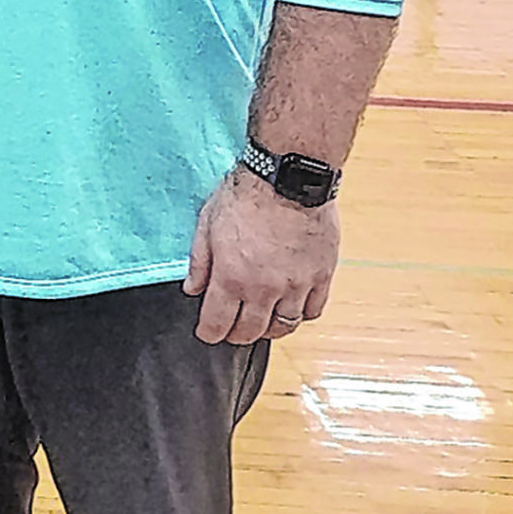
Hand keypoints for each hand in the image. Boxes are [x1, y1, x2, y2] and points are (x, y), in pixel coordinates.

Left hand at [184, 165, 339, 344]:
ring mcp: (296, 285)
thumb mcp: (207, 223)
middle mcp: (264, 289)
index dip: (210, 333)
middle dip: (237, 335)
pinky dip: (301, 314)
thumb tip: (192, 289)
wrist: (287, 178)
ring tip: (262, 323)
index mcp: (232, 277)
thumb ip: (199, 262)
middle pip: (251, 331)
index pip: (218, 323)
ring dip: (270, 329)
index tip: (207, 334)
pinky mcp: (321, 276)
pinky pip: (313, 310)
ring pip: (284, 326)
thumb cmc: (245, 194)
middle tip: (232, 331)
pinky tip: (293, 307)